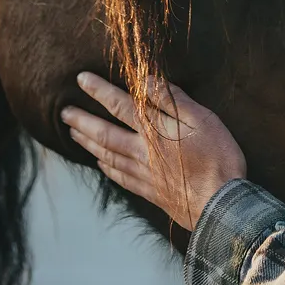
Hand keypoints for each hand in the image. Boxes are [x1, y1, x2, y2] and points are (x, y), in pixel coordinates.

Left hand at [62, 72, 246, 231]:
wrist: (220, 204)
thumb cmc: (217, 157)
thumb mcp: (203, 120)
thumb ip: (173, 100)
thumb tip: (146, 81)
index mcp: (154, 131)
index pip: (121, 105)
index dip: (100, 91)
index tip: (81, 80)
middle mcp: (142, 152)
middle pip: (104, 134)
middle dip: (83, 121)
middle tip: (64, 112)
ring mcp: (144, 174)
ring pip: (107, 155)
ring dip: (87, 143)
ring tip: (73, 133)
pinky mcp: (150, 191)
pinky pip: (120, 177)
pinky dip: (106, 168)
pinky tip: (100, 164)